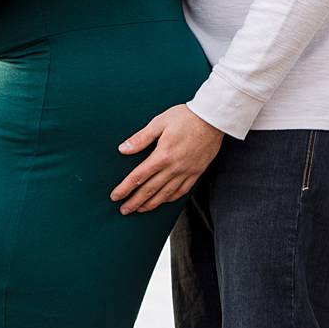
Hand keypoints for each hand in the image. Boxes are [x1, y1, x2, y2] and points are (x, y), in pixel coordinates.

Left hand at [109, 104, 224, 212]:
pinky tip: (163, 201)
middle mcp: (174, 167)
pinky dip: (170, 198)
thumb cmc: (186, 117)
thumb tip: (123, 149)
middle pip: (150, 190)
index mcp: (163, 155)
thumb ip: (141, 138)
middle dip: (134, 202)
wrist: (213, 119)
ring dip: (151, 204)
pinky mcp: (196, 172)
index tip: (115, 196)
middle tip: (124, 210)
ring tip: (140, 210)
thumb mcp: (159, 122)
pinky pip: (182, 191)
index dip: (125, 188)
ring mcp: (187, 172)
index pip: (138, 176)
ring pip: (165, 194)